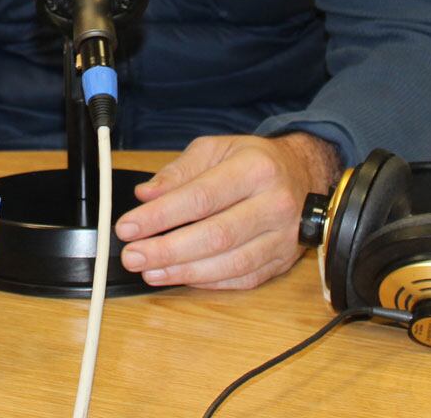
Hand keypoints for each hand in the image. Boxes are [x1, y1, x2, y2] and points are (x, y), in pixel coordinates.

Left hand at [115, 133, 337, 289]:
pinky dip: (208, 282)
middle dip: (166, 250)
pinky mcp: (282, 261)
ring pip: (230, 263)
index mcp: (255, 169)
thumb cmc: (254, 161)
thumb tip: (146, 194)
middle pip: (215, 236)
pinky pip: (242, 278)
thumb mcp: (216, 149)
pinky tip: (181, 277)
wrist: (303, 174)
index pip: (200, 198)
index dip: (160, 216)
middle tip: (132, 256)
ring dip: (184, 272)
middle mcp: (274, 204)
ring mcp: (282, 237)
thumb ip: (179, 172)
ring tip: (150, 271)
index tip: (128, 227)